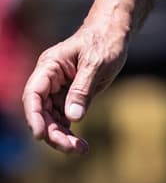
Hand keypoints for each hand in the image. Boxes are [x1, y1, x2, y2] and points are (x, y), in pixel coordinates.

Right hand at [22, 23, 127, 154]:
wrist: (115, 33)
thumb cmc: (105, 41)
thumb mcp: (96, 62)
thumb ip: (83, 88)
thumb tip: (72, 117)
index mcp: (49, 66)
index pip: (33, 94)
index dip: (34, 116)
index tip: (41, 134)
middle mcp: (49, 80)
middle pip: (41, 112)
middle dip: (52, 132)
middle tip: (71, 147)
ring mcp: (58, 90)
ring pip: (51, 120)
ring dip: (62, 137)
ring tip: (80, 149)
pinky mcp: (69, 97)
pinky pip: (64, 119)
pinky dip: (70, 133)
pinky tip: (81, 145)